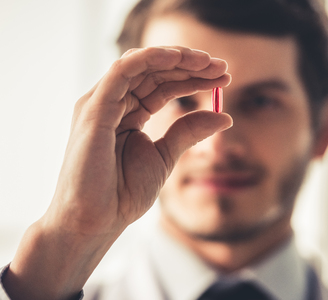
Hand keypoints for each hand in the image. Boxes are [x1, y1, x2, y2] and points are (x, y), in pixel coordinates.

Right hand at [51, 46, 231, 234]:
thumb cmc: (123, 192)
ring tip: (207, 61)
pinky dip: (147, 59)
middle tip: (222, 67)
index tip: (224, 78)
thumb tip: (225, 116)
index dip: (194, 78)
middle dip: (190, 66)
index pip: (165, 85)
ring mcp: (102, 103)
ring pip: (141, 65)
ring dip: (175, 58)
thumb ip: (189, 132)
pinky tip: (175, 57)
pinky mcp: (93, 108)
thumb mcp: (165, 156)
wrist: (96, 220)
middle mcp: (115, 102)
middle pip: (156, 72)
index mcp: (130, 112)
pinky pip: (121, 72)